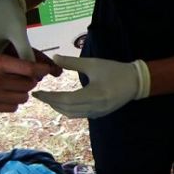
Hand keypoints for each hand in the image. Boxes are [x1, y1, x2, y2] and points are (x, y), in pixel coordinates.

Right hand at [0, 52, 57, 111]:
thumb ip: (9, 62)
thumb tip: (34, 69)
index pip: (29, 68)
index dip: (42, 69)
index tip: (47, 69)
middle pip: (29, 84)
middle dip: (30, 80)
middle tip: (24, 77)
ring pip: (24, 97)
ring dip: (23, 92)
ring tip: (14, 87)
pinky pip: (13, 107)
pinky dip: (13, 102)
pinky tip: (6, 95)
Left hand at [33, 55, 150, 118]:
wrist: (136, 82)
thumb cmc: (115, 71)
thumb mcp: (94, 64)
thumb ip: (72, 63)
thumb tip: (53, 58)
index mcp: (93, 94)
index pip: (65, 100)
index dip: (49, 97)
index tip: (37, 92)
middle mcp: (94, 107)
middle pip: (66, 109)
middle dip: (51, 103)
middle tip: (40, 95)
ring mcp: (97, 113)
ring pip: (72, 114)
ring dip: (58, 108)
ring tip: (49, 99)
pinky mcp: (99, 114)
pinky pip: (79, 115)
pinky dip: (68, 110)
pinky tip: (64, 103)